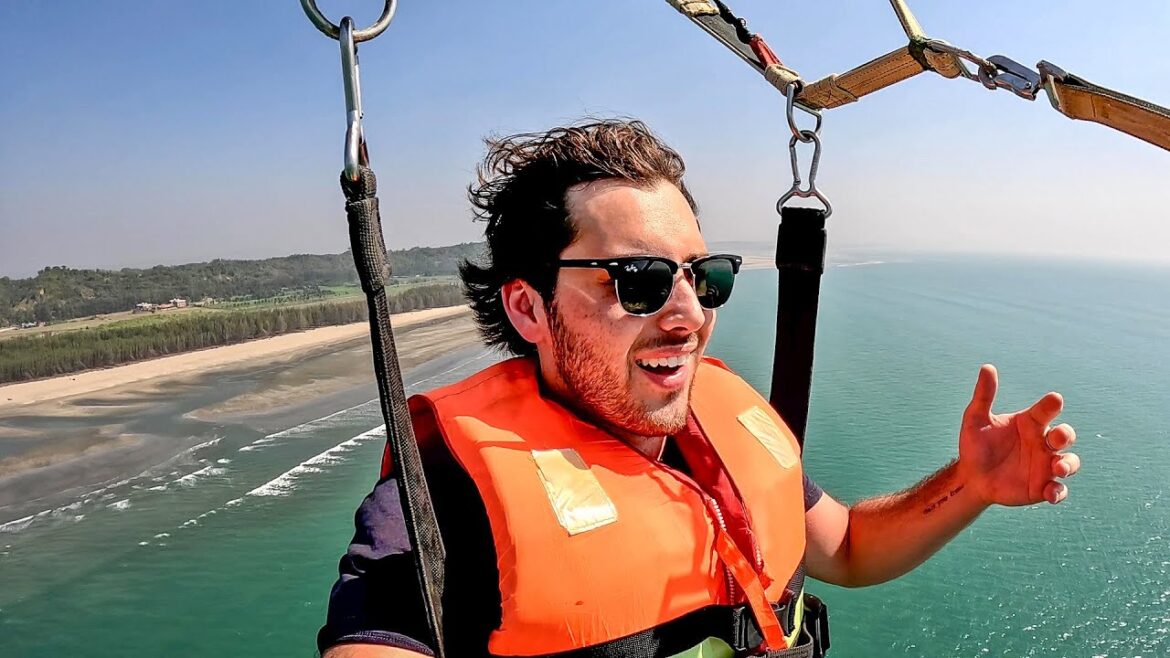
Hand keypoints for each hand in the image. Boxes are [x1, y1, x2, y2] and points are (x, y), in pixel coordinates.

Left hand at [957, 364, 1079, 506]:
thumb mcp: (975, 420)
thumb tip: (987, 367)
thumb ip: (983, 396)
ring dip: (1069, 464)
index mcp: (1030, 423)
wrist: (971, 477)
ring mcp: (1045, 465)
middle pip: (1065, 436)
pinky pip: (1058, 490)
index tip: (1054, 400)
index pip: (1046, 411)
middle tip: (1056, 438)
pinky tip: (1049, 494)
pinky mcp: (1042, 487)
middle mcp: (1042, 442)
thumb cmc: (975, 445)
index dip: (1052, 405)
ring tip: (1058, 468)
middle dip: (1066, 435)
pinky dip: (1058, 492)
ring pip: (1070, 462)